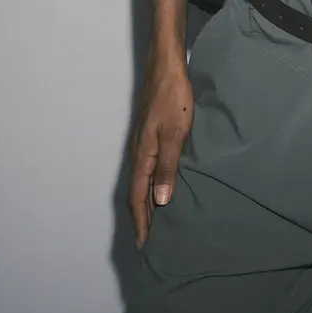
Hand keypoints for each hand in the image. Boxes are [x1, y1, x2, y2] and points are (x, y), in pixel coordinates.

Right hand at [126, 50, 193, 248]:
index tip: (144, 246)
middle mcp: (137, 153)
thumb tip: (160, 202)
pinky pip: (145, 169)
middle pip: (135, 193)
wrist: (165, 67)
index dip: (141, 222)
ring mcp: (141, 143)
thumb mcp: (175, 134)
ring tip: (153, 221)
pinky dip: (148, 185)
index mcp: (142, 156)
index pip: (137, 198)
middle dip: (140, 218)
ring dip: (144, 203)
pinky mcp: (148, 135)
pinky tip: (158, 187)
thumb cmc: (172, 98)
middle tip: (147, 241)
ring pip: (139, 181)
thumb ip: (168, 167)